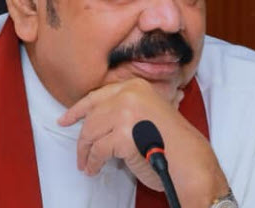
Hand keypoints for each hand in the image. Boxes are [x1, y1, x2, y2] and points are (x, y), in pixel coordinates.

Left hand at [58, 78, 228, 206]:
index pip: (97, 96)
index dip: (78, 110)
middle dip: (82, 138)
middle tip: (79, 153)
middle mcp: (129, 95)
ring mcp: (125, 114)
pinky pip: (98, 151)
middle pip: (91, 116)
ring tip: (87, 164)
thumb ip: (128, 107)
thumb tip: (98, 116)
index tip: (65, 119)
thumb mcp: (150, 111)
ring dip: (86, 152)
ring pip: (91, 133)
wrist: (190, 161)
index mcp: (135, 87)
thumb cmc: (172, 142)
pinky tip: (95, 168)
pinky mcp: (122, 136)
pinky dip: (93, 162)